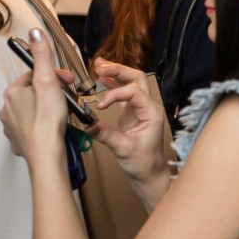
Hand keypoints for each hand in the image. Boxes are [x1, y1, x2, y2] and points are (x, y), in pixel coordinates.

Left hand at [0, 28, 73, 162]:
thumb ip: (42, 56)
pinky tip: (52, 128)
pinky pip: (30, 126)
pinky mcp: (17, 139)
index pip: (36, 75)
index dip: (56, 77)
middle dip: (53, 92)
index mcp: (13, 91)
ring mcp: (10, 125)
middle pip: (34, 91)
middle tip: (69, 100)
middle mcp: (7, 107)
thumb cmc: (48, 118)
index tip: (70, 83)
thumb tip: (35, 32)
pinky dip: (41, 124)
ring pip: (32, 108)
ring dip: (48, 107)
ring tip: (63, 115)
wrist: (46, 155)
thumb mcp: (48, 82)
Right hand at [86, 58, 168, 184]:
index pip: (133, 92)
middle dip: (118, 70)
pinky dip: (113, 84)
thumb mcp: (123, 149)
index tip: (99, 105)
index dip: (115, 94)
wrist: (148, 172)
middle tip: (100, 67)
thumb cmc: (142, 162)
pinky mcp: (131, 112)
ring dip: (115, 73)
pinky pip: (123, 92)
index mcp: (151, 112)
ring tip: (98, 65)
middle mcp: (147, 106)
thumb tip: (88, 125)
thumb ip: (106, 135)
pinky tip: (101, 78)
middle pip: (136, 79)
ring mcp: (139, 108)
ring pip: (130, 83)